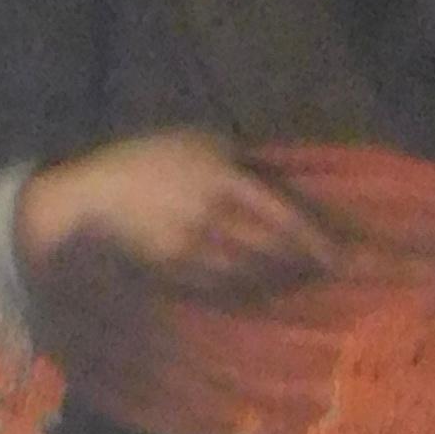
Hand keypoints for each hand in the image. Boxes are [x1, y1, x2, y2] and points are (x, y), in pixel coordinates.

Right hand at [17, 130, 340, 301]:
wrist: (90, 196)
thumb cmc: (147, 159)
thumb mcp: (198, 140)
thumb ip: (243, 161)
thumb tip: (288, 183)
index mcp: (220, 178)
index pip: (281, 214)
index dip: (315, 239)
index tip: (344, 255)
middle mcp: (211, 218)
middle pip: (273, 250)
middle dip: (307, 265)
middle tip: (336, 273)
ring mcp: (192, 251)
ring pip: (253, 274)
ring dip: (283, 282)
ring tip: (306, 282)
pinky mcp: (176, 275)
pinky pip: (226, 290)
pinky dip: (253, 293)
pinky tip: (266, 292)